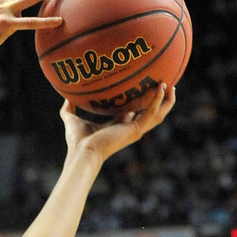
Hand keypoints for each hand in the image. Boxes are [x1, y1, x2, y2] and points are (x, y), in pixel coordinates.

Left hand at [62, 83, 176, 163]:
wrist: (83, 152)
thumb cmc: (77, 141)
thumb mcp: (72, 119)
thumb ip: (69, 107)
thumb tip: (65, 96)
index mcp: (117, 126)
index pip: (133, 112)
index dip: (139, 101)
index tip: (144, 86)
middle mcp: (128, 128)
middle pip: (150, 113)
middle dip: (160, 100)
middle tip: (166, 84)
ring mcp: (134, 130)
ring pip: (157, 114)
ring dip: (166, 100)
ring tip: (171, 85)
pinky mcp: (136, 130)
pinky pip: (152, 113)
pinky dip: (158, 101)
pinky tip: (161, 88)